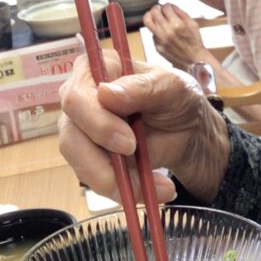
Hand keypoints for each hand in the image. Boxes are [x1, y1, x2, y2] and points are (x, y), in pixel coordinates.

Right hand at [58, 52, 229, 203]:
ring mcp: (82, 130)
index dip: (96, 120)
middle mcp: (82, 98)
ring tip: (155, 186)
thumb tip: (106, 93)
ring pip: (79, 161)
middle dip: (101, 158)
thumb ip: (144, 87)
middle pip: (71, 132)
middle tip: (138, 166)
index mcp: (98, 70)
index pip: (76, 95)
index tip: (128, 142)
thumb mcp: (174, 87)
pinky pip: (95, 179)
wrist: (189, 131)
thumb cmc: (178, 98)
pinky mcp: (90, 157)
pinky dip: (124, 189)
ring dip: (115, 180)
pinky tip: (155, 189)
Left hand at [143, 3, 209, 69]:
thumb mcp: (193, 24)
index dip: (167, 5)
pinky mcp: (157, 47)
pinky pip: (153, 34)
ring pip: (148, 22)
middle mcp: (166, 32)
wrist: (194, 60)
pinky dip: (156, 30)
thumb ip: (181, 12)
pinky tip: (163, 32)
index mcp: (177, 24)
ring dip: (150, 15)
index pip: (166, 8)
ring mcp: (160, 40)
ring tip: (154, 16)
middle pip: (154, 12)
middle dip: (157, 8)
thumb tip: (170, 5)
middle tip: (159, 8)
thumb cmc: (195, 41)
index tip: (168, 7)